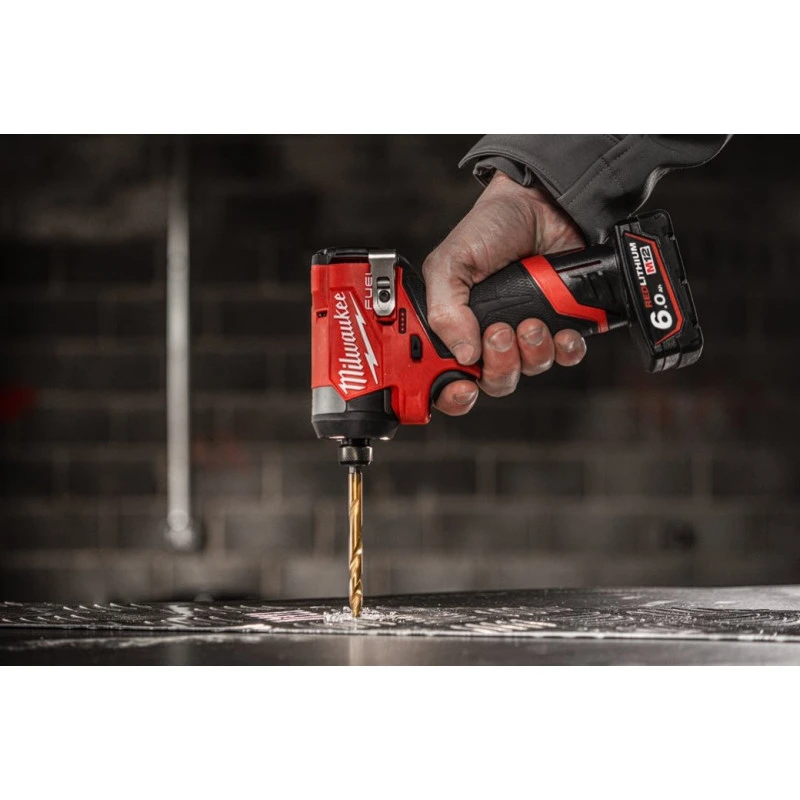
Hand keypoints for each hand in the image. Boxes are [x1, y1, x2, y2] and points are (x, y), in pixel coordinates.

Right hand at [423, 171, 587, 415]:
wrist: (542, 203)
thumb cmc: (490, 228)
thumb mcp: (450, 262)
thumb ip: (443, 309)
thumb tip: (463, 354)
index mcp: (454, 326)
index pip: (446, 377)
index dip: (452, 393)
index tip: (462, 389)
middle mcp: (487, 336)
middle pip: (492, 382)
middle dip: (499, 366)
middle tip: (501, 333)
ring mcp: (525, 333)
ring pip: (529, 370)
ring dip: (532, 352)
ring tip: (532, 320)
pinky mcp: (561, 324)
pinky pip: (565, 356)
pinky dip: (566, 348)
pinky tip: (562, 329)